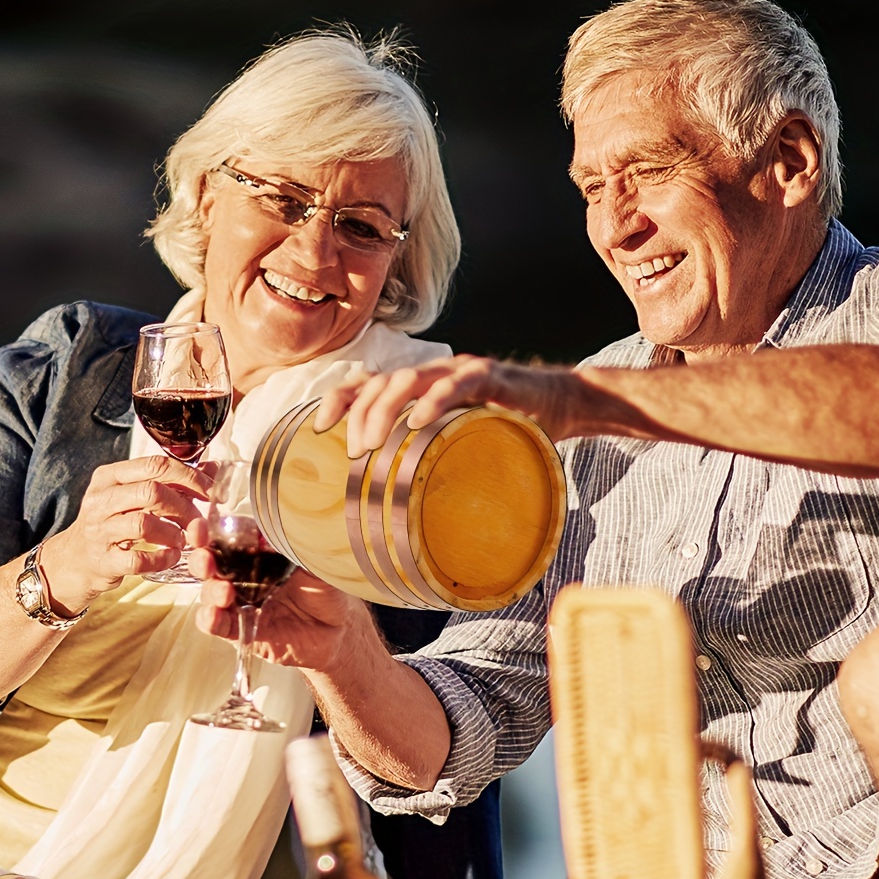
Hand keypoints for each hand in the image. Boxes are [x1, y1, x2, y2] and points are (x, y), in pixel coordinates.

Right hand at [37, 455, 211, 612]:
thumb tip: (212, 469)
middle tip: (197, 521)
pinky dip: (162, 559)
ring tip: (182, 539)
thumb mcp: (133, 495)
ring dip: (173, 533)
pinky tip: (171, 557)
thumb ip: (171, 482)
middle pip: (152, 492)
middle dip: (184, 506)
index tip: (211, 492)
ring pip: (144, 524)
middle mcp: (100, 499)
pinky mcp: (103, 561)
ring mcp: (99, 531)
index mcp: (109, 476)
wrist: (74, 560)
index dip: (190, 477)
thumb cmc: (111, 523)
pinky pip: (138, 559)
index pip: (155, 465)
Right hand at [189, 522, 363, 671]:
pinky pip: (216, 625)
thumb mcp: (313, 561)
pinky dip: (210, 620)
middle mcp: (241, 575)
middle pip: (208, 564)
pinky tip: (214, 615)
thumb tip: (272, 529)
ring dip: (210, 591)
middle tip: (208, 560)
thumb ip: (294, 545)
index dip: (207, 532)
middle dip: (201, 560)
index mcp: (254, 553)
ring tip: (225, 593)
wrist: (337, 629)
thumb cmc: (325, 588)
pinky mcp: (241, 628)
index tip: (202, 527)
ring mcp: (239, 602)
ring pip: (209, 594)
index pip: (223, 538)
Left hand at [314, 355, 584, 455]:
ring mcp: (459, 371)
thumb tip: (398, 507)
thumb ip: (430, 459)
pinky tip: (418, 424)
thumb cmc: (506, 430)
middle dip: (359, 415)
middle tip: (355, 452)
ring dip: (384, 411)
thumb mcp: (458, 445)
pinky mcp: (490, 377)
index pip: (367, 383)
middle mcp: (433, 373)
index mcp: (420, 387)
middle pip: (380, 382)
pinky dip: (433, 402)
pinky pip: (456, 384)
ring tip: (374, 445)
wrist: (561, 403)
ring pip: (407, 379)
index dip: (339, 399)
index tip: (316, 427)